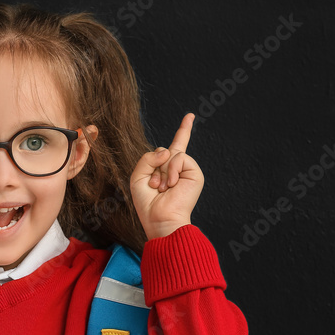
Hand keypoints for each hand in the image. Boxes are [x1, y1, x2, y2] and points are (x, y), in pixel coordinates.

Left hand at [130, 113, 202, 239]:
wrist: (160, 219)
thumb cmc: (148, 203)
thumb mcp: (138, 176)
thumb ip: (148, 158)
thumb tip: (170, 151)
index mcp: (167, 168)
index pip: (175, 145)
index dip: (184, 130)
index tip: (191, 116)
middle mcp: (179, 167)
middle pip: (164, 149)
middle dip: (154, 167)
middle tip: (155, 187)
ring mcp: (188, 169)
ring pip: (170, 153)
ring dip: (161, 172)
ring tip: (163, 188)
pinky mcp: (195, 173)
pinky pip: (178, 157)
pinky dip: (171, 170)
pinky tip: (171, 184)